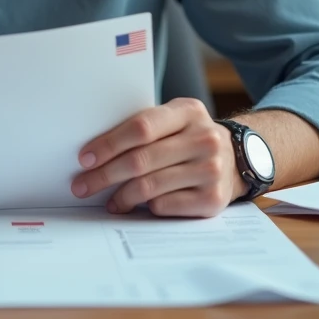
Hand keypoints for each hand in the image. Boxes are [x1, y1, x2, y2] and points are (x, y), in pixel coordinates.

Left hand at [71, 98, 242, 216]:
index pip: (141, 127)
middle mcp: (204, 138)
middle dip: (104, 175)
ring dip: (120, 196)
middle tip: (82, 185)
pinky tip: (133, 206)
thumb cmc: (189, 139)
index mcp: (188, 111)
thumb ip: (145, 127)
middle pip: (141, 159)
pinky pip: (165, 205)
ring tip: (107, 200)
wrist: (237, 160)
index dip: (109, 144)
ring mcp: (211, 169)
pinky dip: (144, 208)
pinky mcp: (213, 199)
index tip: (85, 158)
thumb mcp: (175, 120)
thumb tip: (94, 151)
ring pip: (150, 186)